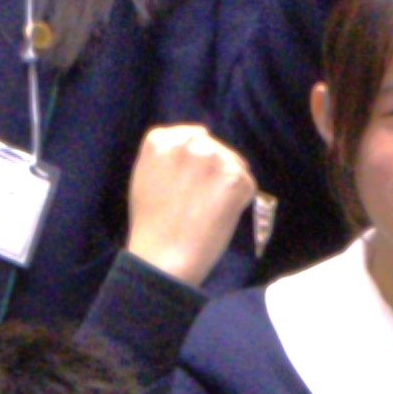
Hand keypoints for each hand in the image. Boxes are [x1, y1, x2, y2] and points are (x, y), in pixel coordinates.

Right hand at [115, 116, 262, 280]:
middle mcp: (189, 141)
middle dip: (211, 171)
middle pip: (213, 148)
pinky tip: (220, 217)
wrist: (163, 258)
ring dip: (227, 184)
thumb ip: (168, 154)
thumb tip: (200, 135)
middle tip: (197, 203)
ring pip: (234, 164)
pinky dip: (239, 201)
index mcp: (161, 140)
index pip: (190, 136)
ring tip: (207, 211)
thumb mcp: (145, 176)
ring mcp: (214, 157)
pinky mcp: (236, 177)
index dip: (192, 161)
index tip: (185, 184)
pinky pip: (247, 184)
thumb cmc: (150, 224)